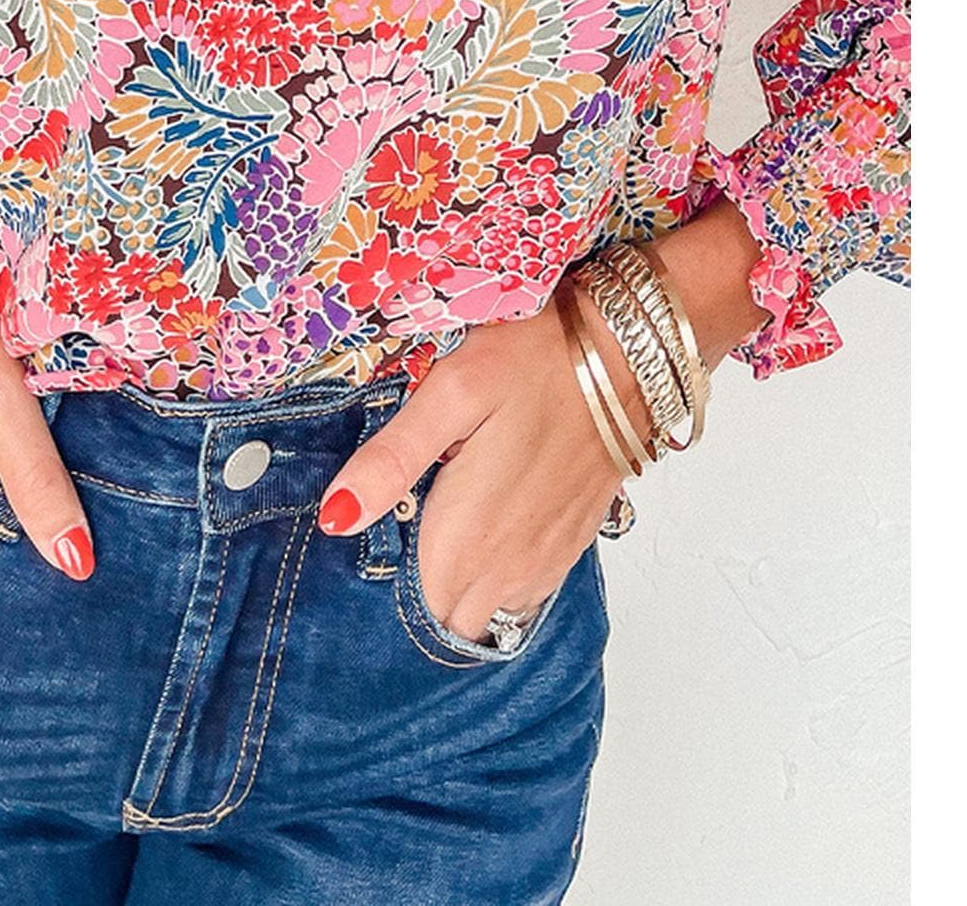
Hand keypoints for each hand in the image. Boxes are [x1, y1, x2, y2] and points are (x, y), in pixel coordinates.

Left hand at [315, 201, 765, 642]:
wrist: (631, 352)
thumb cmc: (536, 361)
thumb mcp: (451, 394)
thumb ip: (392, 461)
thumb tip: (335, 520)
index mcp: (467, 537)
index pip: (409, 603)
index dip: (383, 575)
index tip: (371, 531)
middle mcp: (508, 568)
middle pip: (443, 612)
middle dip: (416, 582)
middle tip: (404, 514)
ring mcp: (545, 562)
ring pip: (483, 608)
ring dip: (456, 581)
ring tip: (439, 517)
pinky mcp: (572, 545)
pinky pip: (521, 592)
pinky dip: (496, 574)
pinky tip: (484, 521)